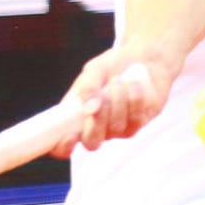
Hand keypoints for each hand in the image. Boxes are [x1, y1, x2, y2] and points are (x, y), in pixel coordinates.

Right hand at [52, 51, 168, 156]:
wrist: (141, 57)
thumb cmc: (112, 66)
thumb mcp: (94, 71)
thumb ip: (88, 87)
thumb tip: (89, 109)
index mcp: (75, 117)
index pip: (62, 146)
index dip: (62, 147)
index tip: (70, 136)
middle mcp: (95, 129)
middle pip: (92, 143)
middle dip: (97, 121)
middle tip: (102, 97)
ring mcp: (117, 130)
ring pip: (115, 129)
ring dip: (117, 102)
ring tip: (117, 80)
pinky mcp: (138, 124)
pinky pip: (135, 120)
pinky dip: (134, 100)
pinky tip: (134, 84)